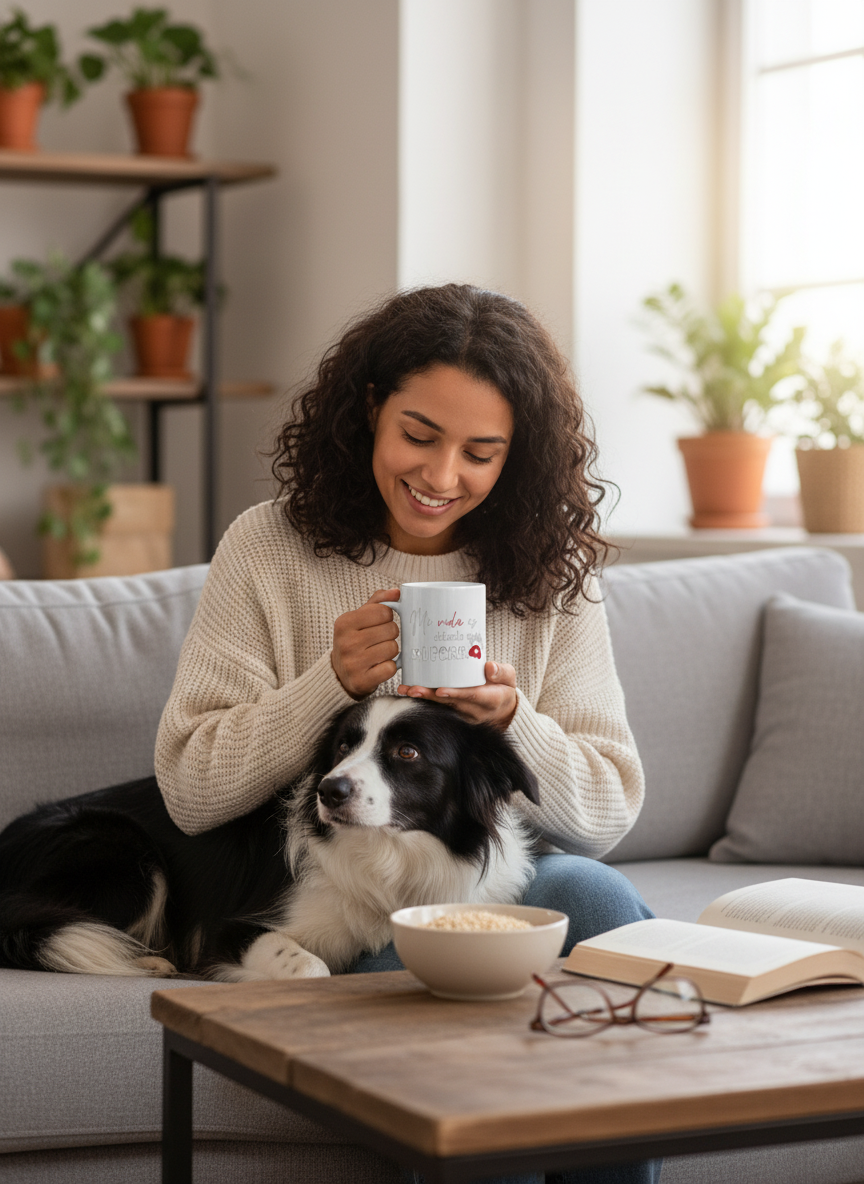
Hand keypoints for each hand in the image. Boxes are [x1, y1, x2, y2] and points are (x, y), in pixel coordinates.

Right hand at [331, 588, 399, 698]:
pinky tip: (378, 666)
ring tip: (378, 653)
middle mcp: (347, 642)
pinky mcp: (362, 681)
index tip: (378, 624)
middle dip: (390, 635)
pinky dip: (389, 668)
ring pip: (393, 648)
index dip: (387, 617)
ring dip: (391, 652)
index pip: (384, 611)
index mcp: (345, 622)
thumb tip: (396, 592)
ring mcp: (353, 663)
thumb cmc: (353, 641)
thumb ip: (378, 602)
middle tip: (379, 640)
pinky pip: (390, 668)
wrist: (339, 674)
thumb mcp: (359, 619)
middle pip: (391, 630)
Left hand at [398, 661, 517, 729]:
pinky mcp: (455, 714)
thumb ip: (502, 672)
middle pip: (450, 702)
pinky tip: (409, 692)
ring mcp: (463, 715)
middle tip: (414, 689)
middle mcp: (474, 710)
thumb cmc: (503, 689)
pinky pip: (438, 708)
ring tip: (406, 690)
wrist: (502, 710)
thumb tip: (489, 667)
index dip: (456, 693)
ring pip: (441, 706)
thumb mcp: (510, 678)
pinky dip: (424, 700)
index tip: (441, 690)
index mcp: (490, 700)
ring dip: (423, 699)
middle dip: (431, 696)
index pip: (472, 696)